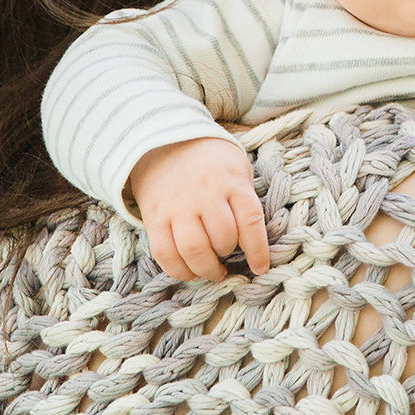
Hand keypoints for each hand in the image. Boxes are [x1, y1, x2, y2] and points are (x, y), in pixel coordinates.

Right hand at [128, 137, 268, 282]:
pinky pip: (164, 253)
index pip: (250, 221)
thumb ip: (245, 201)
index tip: (260, 267)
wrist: (165, 142)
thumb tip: (253, 244)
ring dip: (206, 268)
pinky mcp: (155, 217)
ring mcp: (177, 206)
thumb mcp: (237, 169)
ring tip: (212, 270)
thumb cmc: (211, 162)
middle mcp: (204, 194)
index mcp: (231, 181)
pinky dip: (179, 271)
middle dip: (228, 255)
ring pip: (194, 249)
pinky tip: (190, 272)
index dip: (257, 250)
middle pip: (222, 238)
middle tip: (227, 258)